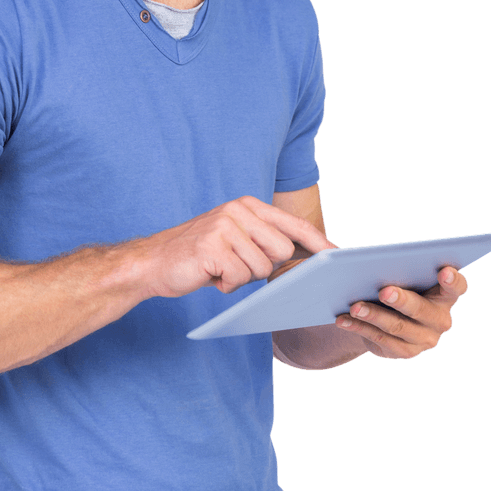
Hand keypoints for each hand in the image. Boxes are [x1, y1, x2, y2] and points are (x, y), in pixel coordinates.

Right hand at [139, 194, 336, 298]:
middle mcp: (238, 210)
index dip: (317, 241)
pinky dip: (227, 285)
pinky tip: (211, 276)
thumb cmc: (200, 256)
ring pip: (262, 268)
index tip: (337, 255)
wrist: (153, 262)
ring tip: (220, 270)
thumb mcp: (235, 240)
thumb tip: (306, 257)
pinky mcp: (212, 246)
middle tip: (238, 266)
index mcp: (247, 206)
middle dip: (265, 268)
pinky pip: (240, 277)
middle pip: (282, 251)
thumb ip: (265, 241)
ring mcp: (225, 226)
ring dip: (242, 278)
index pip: (292, 223)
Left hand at [334, 266, 467, 358]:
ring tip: (355, 306)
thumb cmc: (394, 284)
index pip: (457, 288)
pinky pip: (381, 340)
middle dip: (402, 300)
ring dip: (374, 315)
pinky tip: (343, 320)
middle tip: (384, 291)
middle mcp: (440, 319)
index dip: (453, 281)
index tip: (444, 271)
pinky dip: (360, 328)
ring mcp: (424, 339)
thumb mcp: (396, 272)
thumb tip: (343, 252)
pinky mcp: (404, 352)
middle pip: (422, 310)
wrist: (383, 317)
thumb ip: (385, 261)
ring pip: (398, 327)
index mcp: (444, 295)